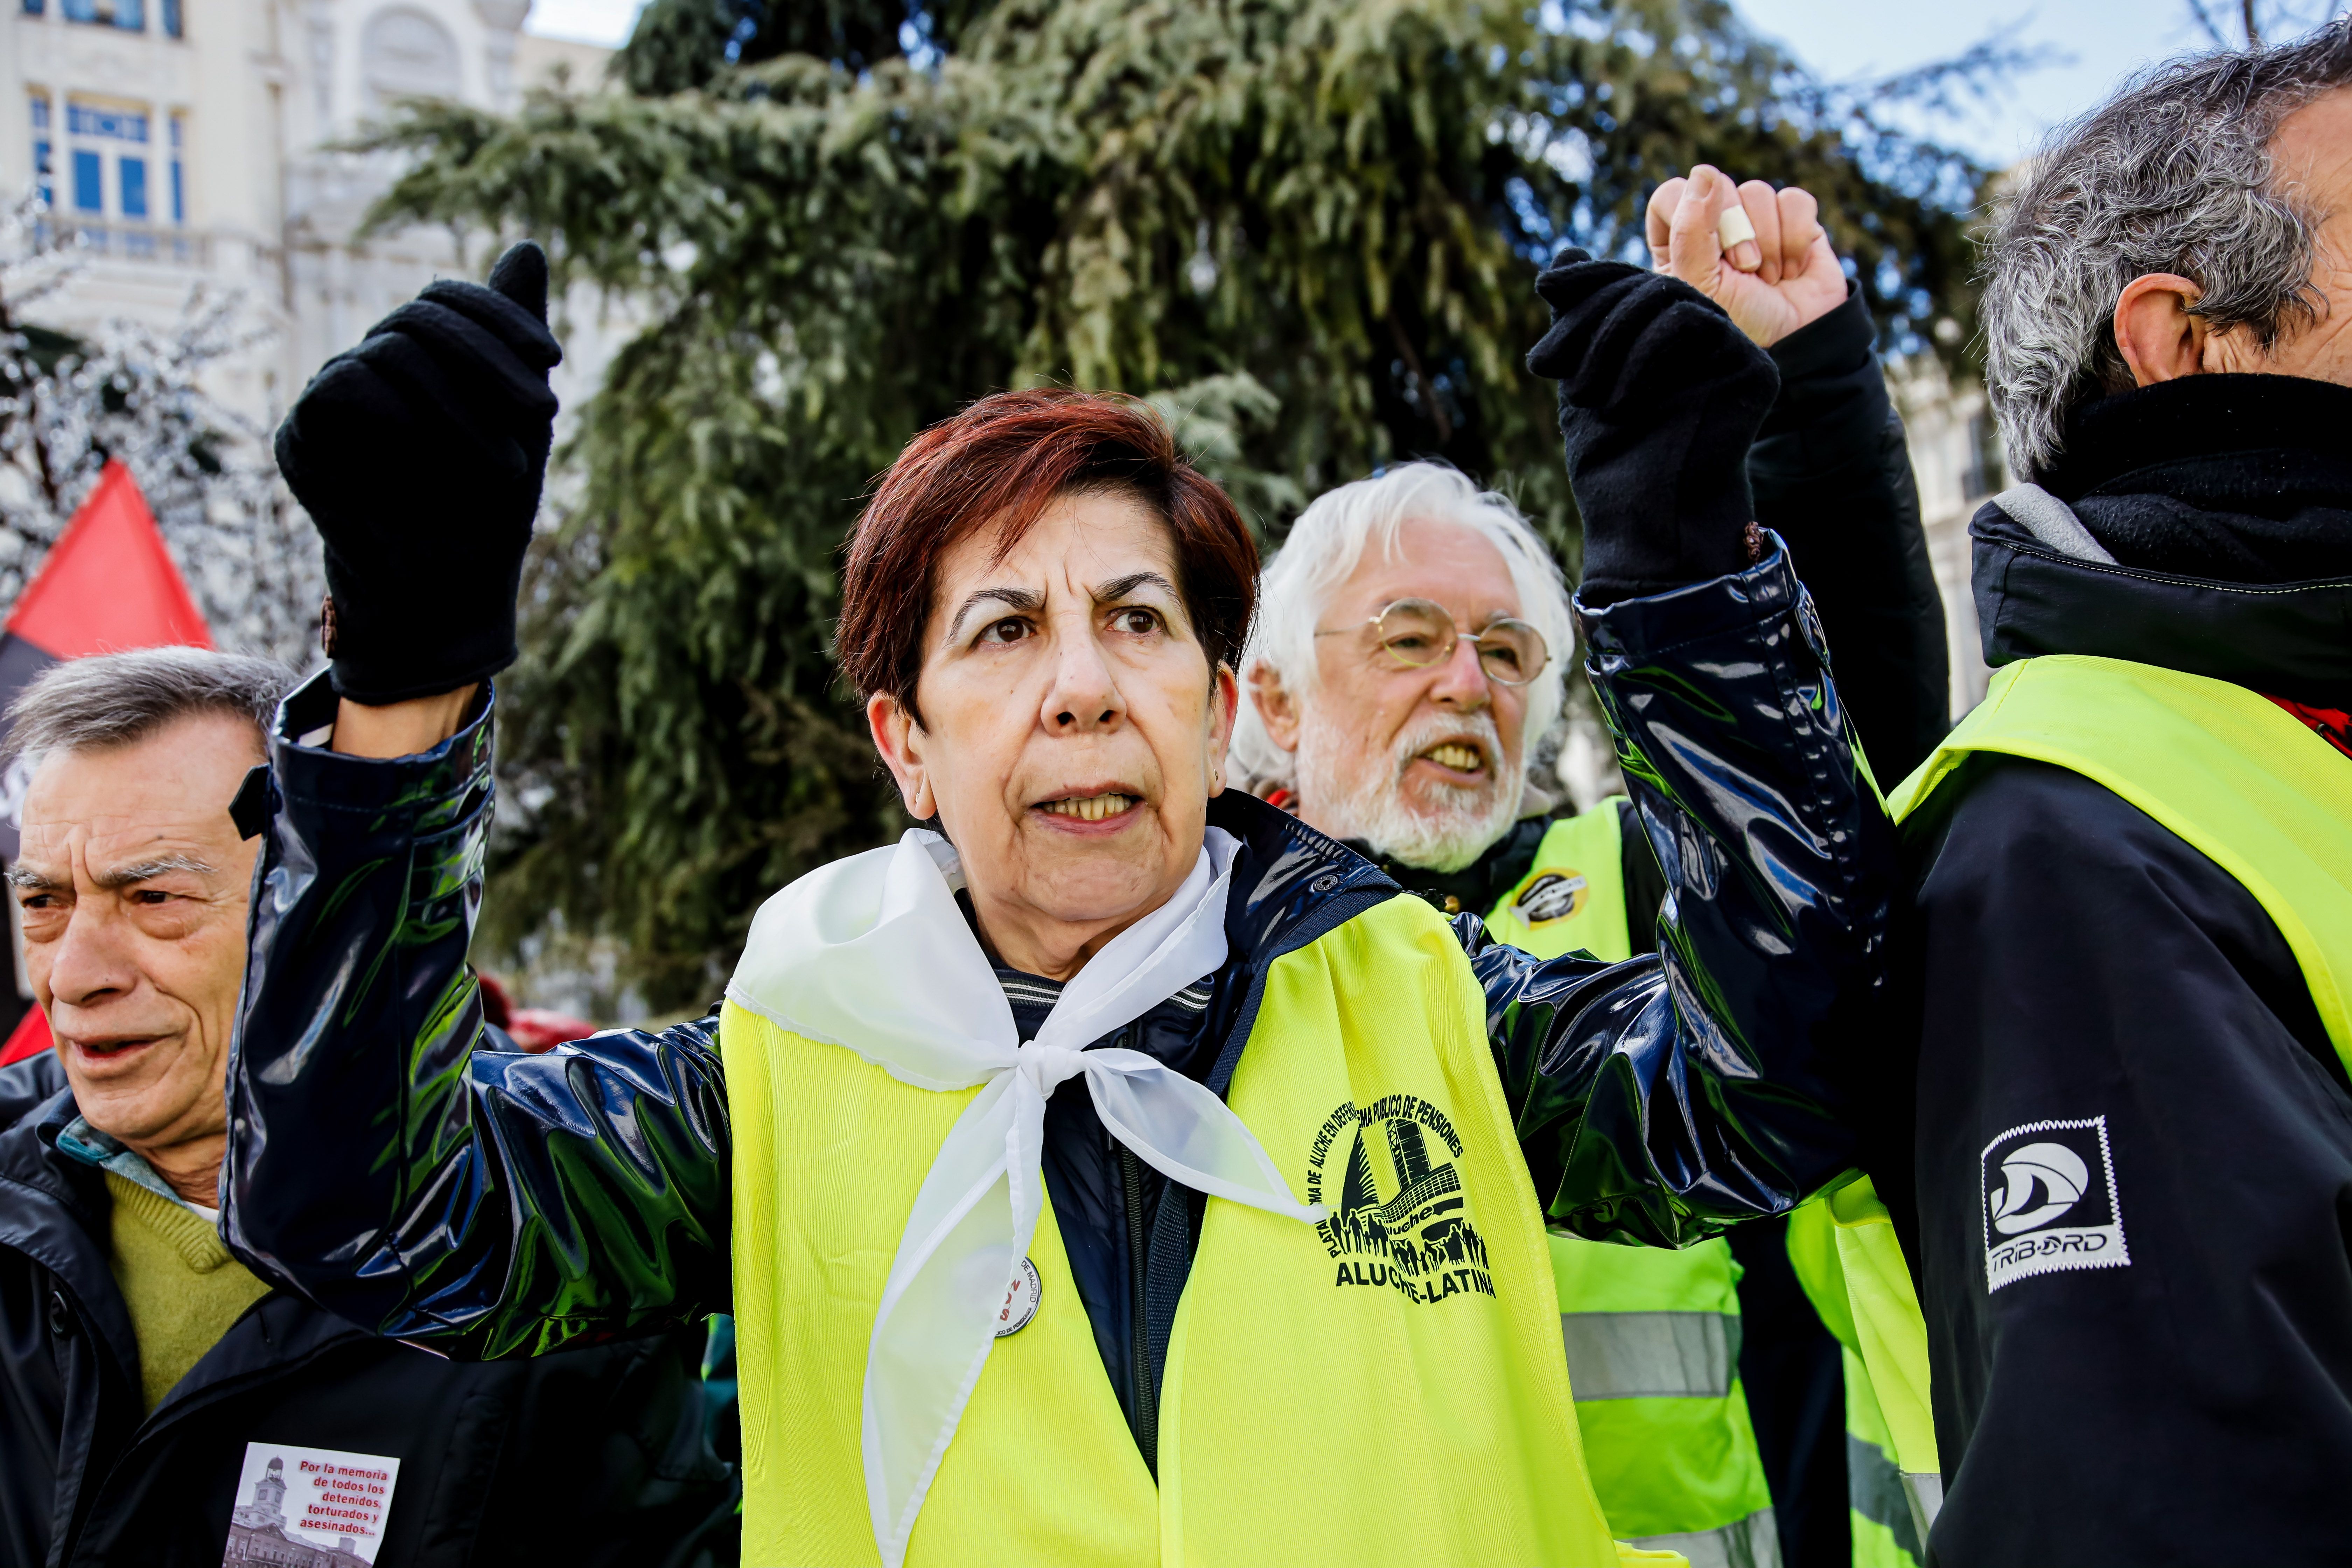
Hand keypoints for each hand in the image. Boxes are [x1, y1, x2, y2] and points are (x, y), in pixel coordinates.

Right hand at [275, 242, 561, 705]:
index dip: (499, 317)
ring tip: (504, 466)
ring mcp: (329, 399)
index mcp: (416, 359)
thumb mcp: (519, 418)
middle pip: (420, 320)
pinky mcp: (301, 437)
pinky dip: (400, 423)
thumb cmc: (487, 510)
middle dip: (491, 363)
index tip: (555, 359)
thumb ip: (514, 335)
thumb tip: (528, 244)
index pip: (445, 298)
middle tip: (543, 415)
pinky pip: (344, 392)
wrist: (450, 592)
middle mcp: (367, 366)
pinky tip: (431, 463)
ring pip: (389, 354)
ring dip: (461, 409)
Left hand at [1526, 251, 1777, 602]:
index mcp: (1670, 335)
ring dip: (1610, 337)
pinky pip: (1696, 324)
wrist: (1644, 519)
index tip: (1544, 288)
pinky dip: (1646, 351)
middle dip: (1589, 317)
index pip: (1632, 281)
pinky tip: (1618, 399)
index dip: (1589, 278)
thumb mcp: (1581, 377)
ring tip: (1580, 393)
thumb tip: (1562, 256)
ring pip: (1670, 297)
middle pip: (1648, 285)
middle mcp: (1707, 336)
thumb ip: (1579, 319)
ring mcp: (1734, 350)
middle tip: (1546, 362)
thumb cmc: (1612, 460)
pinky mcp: (1752, 368)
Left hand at [1646, 166, 1845, 348]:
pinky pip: (1795, 200)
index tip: (1710, 253)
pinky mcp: (1794, 223)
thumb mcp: (1701, 284)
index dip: (1691, 214)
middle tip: (1746, 270)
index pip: (1671, 195)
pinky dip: (1796, 237)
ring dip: (1768, 242)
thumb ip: (1691, 229)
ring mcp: (1755, 222)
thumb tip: (1705, 173)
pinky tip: (1793, 269)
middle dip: (1737, 231)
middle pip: (1718, 186)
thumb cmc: (1737, 325)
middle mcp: (1714, 228)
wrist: (1795, 346)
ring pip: (1758, 191)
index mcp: (1677, 243)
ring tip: (1768, 280)